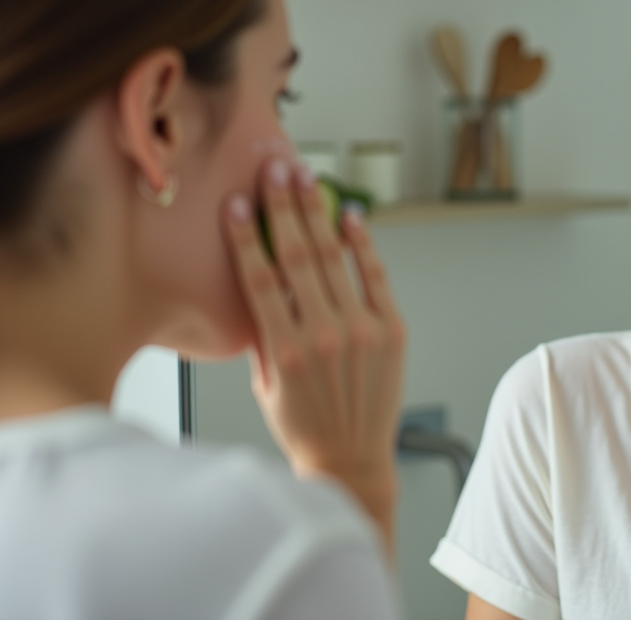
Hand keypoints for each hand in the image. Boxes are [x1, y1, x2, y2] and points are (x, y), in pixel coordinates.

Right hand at [223, 158, 405, 549]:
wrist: (351, 460)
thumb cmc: (303, 425)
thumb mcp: (267, 381)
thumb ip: (265, 331)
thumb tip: (261, 279)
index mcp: (284, 350)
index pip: (260, 278)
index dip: (247, 236)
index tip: (238, 203)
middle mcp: (323, 335)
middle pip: (298, 255)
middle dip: (284, 207)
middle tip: (275, 169)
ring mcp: (362, 330)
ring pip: (334, 258)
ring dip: (319, 213)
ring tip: (308, 178)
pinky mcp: (392, 331)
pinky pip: (375, 276)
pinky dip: (363, 244)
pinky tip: (351, 216)